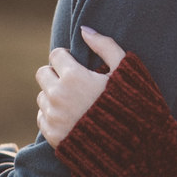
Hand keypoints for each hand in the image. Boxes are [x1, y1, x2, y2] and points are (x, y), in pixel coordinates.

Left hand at [35, 26, 125, 148]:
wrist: (135, 147)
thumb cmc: (133, 103)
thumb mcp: (126, 70)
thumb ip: (105, 46)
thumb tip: (84, 29)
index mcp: (74, 77)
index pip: (56, 55)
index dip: (68, 57)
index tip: (79, 65)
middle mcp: (58, 96)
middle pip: (43, 73)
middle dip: (57, 74)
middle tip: (75, 82)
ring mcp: (54, 118)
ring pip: (42, 96)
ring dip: (54, 95)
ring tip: (77, 102)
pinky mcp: (53, 137)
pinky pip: (42, 118)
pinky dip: (54, 115)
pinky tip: (74, 117)